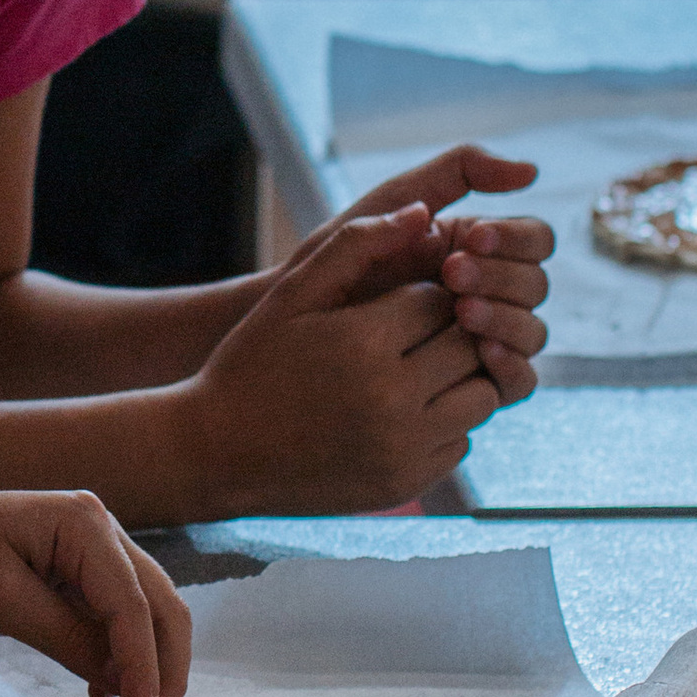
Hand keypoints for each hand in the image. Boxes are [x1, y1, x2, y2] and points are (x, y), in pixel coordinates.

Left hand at [0, 491, 191, 696]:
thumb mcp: (3, 600)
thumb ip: (67, 636)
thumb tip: (123, 682)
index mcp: (84, 522)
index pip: (132, 602)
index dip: (145, 661)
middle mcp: (101, 527)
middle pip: (159, 601)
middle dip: (164, 661)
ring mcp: (94, 548)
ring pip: (148, 609)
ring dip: (149, 659)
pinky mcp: (79, 572)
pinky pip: (118, 615)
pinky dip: (123, 653)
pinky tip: (104, 688)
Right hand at [189, 200, 523, 515]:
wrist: (217, 452)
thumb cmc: (252, 363)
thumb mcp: (292, 294)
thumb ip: (356, 244)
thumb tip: (424, 213)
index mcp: (366, 342)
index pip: (440, 299)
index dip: (423, 293)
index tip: (395, 301)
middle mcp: (394, 399)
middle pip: (468, 345)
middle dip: (448, 332)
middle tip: (411, 334)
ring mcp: (403, 448)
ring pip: (479, 397)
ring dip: (457, 377)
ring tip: (414, 369)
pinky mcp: (406, 483)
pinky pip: (460, 442)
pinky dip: (443, 422)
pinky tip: (401, 411)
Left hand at [338, 146, 552, 405]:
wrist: (290, 327)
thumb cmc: (332, 261)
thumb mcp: (388, 203)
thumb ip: (456, 171)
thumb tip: (531, 171)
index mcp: (477, 248)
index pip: (535, 240)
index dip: (513, 239)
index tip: (472, 239)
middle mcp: (489, 294)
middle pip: (536, 285)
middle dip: (501, 277)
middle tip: (453, 275)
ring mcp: (483, 339)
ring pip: (532, 332)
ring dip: (506, 319)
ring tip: (462, 312)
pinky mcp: (473, 383)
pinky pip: (519, 380)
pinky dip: (512, 366)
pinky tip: (481, 354)